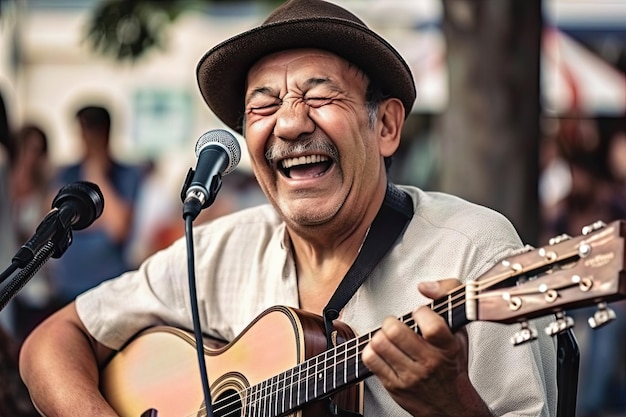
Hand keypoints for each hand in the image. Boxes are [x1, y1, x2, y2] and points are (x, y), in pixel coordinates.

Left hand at [361, 278, 491, 416]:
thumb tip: (424, 286)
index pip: (431, 325)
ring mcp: (410, 376)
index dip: (421, 312)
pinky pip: (370, 360)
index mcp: (447, 347)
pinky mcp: (394, 386)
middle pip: (395, 331)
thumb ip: (447, 297)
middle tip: (397, 325)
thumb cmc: (452, 364)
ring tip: (389, 338)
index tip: (421, 314)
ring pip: (379, 343)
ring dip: (380, 336)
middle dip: (392, 322)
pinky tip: (383, 350)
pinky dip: (372, 350)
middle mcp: (429, 363)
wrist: (451, 405)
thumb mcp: (459, 330)